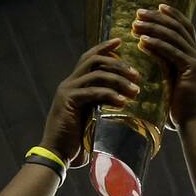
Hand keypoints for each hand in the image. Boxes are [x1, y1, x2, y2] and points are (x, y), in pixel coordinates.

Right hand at [40, 39, 140, 167]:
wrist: (57, 154)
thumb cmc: (77, 141)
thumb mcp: (92, 118)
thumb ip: (102, 107)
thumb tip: (124, 104)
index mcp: (75, 84)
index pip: (90, 58)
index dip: (105, 48)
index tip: (121, 42)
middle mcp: (70, 83)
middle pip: (95, 60)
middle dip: (118, 64)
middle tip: (137, 74)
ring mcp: (68, 91)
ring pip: (97, 74)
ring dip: (119, 80)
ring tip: (136, 91)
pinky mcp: (68, 101)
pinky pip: (93, 92)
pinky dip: (110, 95)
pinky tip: (123, 103)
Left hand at [132, 4, 195, 126]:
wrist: (190, 122)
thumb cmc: (177, 105)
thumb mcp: (169, 76)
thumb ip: (162, 60)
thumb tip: (145, 45)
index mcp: (194, 55)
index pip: (184, 27)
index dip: (172, 15)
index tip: (156, 6)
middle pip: (178, 27)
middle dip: (157, 17)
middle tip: (138, 12)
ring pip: (173, 36)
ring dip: (153, 28)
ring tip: (136, 24)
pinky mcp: (191, 69)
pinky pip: (171, 51)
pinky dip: (157, 44)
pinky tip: (142, 41)